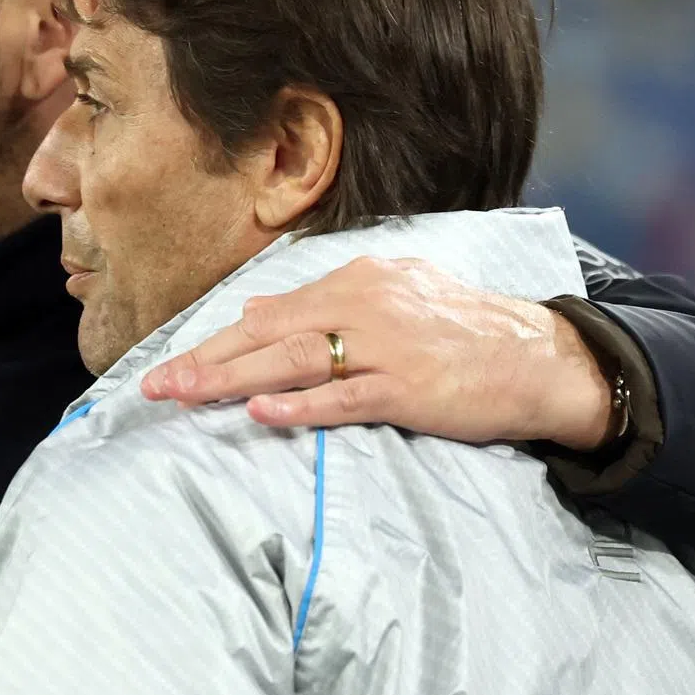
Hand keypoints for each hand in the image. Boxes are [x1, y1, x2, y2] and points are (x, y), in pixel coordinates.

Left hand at [141, 256, 616, 450]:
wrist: (537, 354)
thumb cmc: (461, 327)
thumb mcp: (391, 294)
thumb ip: (323, 302)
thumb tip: (259, 309)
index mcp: (355, 280)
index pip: (270, 313)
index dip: (216, 340)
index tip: (172, 362)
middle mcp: (362, 304)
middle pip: (269, 334)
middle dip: (207, 360)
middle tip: (156, 386)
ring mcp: (385, 345)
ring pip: (294, 361)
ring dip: (233, 380)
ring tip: (186, 395)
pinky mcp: (408, 386)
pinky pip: (345, 396)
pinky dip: (302, 405)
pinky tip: (261, 413)